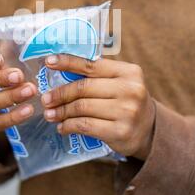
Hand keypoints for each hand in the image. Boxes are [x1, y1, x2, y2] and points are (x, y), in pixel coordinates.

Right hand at [0, 47, 36, 131]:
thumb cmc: (10, 66)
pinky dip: (13, 117)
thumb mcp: (11, 53)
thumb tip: (33, 32)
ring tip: (30, 91)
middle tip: (19, 76)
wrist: (7, 93)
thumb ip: (16, 43)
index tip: (0, 59)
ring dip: (9, 97)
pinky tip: (29, 109)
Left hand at [41, 54, 155, 160]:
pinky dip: (69, 126)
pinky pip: (86, 126)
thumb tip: (60, 70)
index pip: (92, 65)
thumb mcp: (120, 82)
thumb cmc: (127, 101)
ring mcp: (127, 111)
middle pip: (84, 88)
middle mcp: (130, 89)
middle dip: (60, 94)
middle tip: (45, 99)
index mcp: (129, 71)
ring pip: (82, 108)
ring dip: (62, 112)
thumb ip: (98, 75)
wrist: (149, 130)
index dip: (68, 62)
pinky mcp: (120, 132)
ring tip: (50, 114)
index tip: (49, 62)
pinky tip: (63, 127)